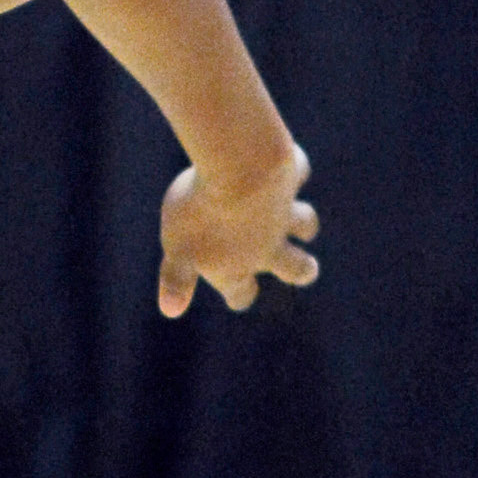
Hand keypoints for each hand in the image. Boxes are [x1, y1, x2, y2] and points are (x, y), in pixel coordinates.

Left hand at [158, 142, 318, 316]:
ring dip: (304, 224)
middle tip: (307, 270)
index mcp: (237, 267)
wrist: (238, 170)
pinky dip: (294, 173)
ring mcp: (284, 211)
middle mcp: (267, 245)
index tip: (239, 297)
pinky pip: (296, 175)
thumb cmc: (201, 214)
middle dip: (302, 269)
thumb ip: (177, 279)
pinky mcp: (288, 176)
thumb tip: (170, 310)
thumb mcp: (179, 250)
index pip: (242, 293)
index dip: (239, 296)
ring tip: (303, 226)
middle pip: (296, 267)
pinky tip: (287, 167)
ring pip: (304, 223)